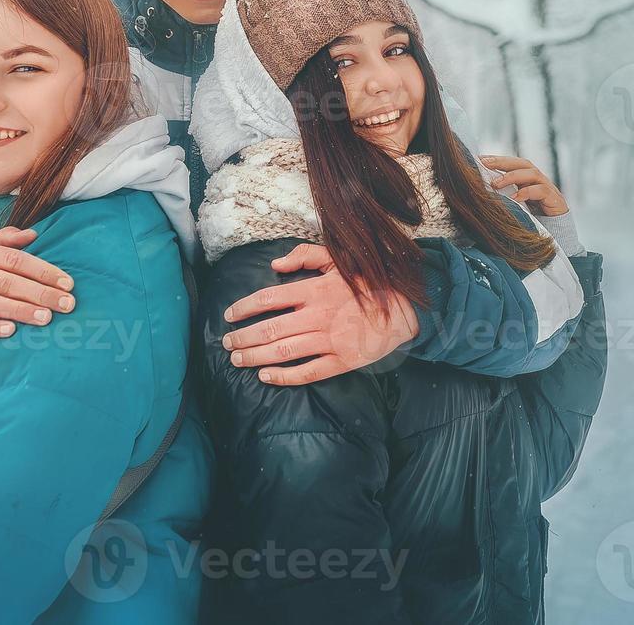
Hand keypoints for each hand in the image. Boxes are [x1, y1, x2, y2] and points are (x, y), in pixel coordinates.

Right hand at [0, 227, 75, 338]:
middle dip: (40, 293)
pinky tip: (9, 331)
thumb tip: (34, 234)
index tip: (68, 284)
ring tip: (46, 318)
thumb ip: (5, 240)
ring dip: (19, 310)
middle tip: (67, 305)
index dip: (43, 271)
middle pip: (6, 282)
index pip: (16, 260)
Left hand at [222, 243, 420, 384]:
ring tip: (237, 359)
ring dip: (255, 357)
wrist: (406, 308)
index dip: (244, 308)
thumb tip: (275, 265)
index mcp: (316, 290)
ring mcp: (330, 341)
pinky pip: (307, 372)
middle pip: (270, 329)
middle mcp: (318, 316)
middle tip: (227, 343)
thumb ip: (305, 256)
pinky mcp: (342, 361)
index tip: (229, 315)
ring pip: (283, 351)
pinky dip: (284, 376)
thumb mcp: (339, 261)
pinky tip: (266, 377)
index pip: (269, 299)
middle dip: (243, 337)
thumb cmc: (369, 283)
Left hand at [481, 155, 569, 215]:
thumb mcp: (515, 205)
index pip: (512, 163)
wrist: (557, 233)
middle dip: (502, 162)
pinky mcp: (554, 199)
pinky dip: (527, 192)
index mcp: (528, 179)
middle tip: (485, 163)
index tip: (478, 159)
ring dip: (512, 176)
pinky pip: (541, 190)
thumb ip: (503, 197)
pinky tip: (514, 198)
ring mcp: (548, 188)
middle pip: (521, 163)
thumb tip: (479, 193)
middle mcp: (538, 180)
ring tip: (496, 183)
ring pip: (532, 173)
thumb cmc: (533, 219)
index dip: (496, 159)